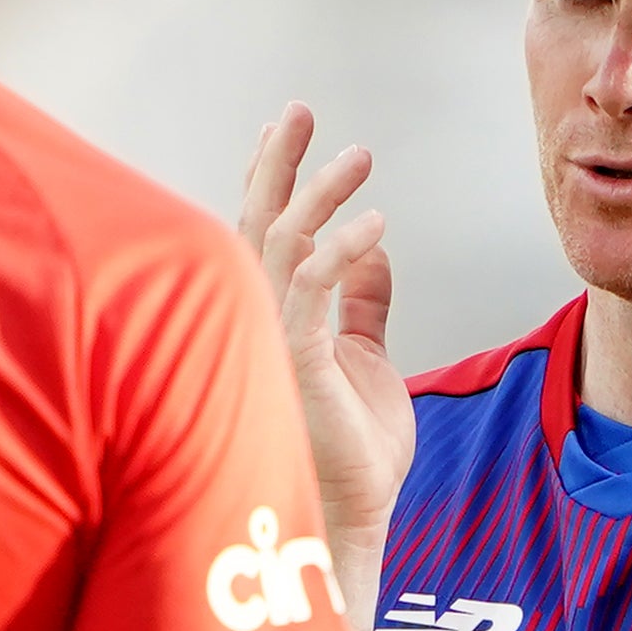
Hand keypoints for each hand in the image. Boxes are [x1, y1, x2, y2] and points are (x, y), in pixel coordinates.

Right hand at [238, 106, 410, 624]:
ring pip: (281, 246)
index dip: (275, 181)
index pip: (263, 236)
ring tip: (359, 154)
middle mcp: (255, 324)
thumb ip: (364, 304)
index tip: (292, 132)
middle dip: (277, 164)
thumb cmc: (351, 454)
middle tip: (300, 109)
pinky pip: (311, 288)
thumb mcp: (367, 359)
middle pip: (256, 226)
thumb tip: (373, 250)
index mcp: (271, 319)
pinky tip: (376, 224)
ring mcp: (266, 342)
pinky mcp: (291, 362)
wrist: (353, 521)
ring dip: (319, 193)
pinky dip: (343, 249)